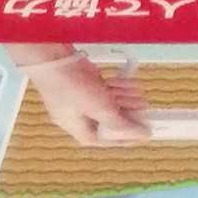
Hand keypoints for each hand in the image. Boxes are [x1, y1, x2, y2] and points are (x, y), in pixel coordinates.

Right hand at [16, 48, 148, 144]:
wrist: (52, 58)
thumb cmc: (70, 87)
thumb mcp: (100, 109)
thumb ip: (123, 124)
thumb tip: (143, 135)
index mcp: (80, 130)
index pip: (108, 140)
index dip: (127, 137)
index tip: (144, 131)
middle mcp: (80, 117)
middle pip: (111, 120)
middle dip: (128, 112)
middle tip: (143, 106)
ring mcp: (82, 99)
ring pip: (110, 103)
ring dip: (125, 97)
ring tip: (137, 92)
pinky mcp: (86, 84)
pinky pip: (105, 89)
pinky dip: (117, 86)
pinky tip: (125, 81)